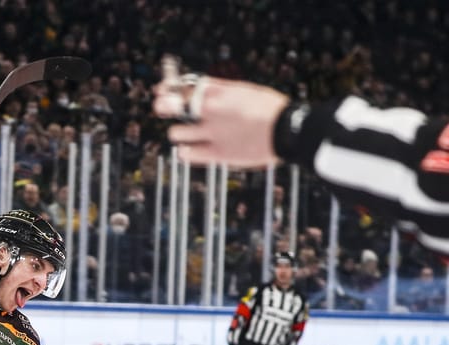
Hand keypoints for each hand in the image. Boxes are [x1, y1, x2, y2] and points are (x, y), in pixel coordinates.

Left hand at [154, 68, 288, 168]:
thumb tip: (204, 90)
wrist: (287, 130)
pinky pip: (186, 155)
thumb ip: (221, 91)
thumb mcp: (244, 90)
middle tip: (162, 108)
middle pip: (169, 106)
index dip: (167, 88)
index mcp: (218, 91)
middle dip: (163, 107)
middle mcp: (210, 109)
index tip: (161, 90)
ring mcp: (211, 132)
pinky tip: (189, 150)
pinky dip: (184, 153)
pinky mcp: (216, 153)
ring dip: (178, 133)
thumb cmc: (270, 109)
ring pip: (175, 133)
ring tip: (186, 134)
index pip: (181, 85)